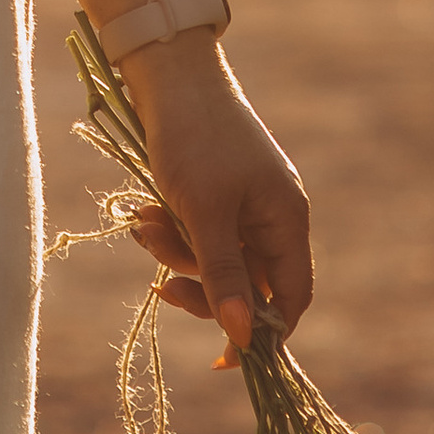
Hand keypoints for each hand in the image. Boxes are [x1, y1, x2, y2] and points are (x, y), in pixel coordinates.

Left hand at [121, 31, 313, 361]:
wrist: (167, 74)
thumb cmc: (193, 139)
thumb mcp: (205, 215)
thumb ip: (225, 276)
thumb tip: (244, 338)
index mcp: (286, 220)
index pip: (289, 297)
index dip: (263, 332)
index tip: (226, 359)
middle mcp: (271, 215)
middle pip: (245, 284)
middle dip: (200, 286)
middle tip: (161, 288)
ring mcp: (242, 203)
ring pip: (212, 259)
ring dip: (174, 253)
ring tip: (144, 224)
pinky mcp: (212, 192)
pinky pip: (194, 233)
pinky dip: (169, 230)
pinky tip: (144, 212)